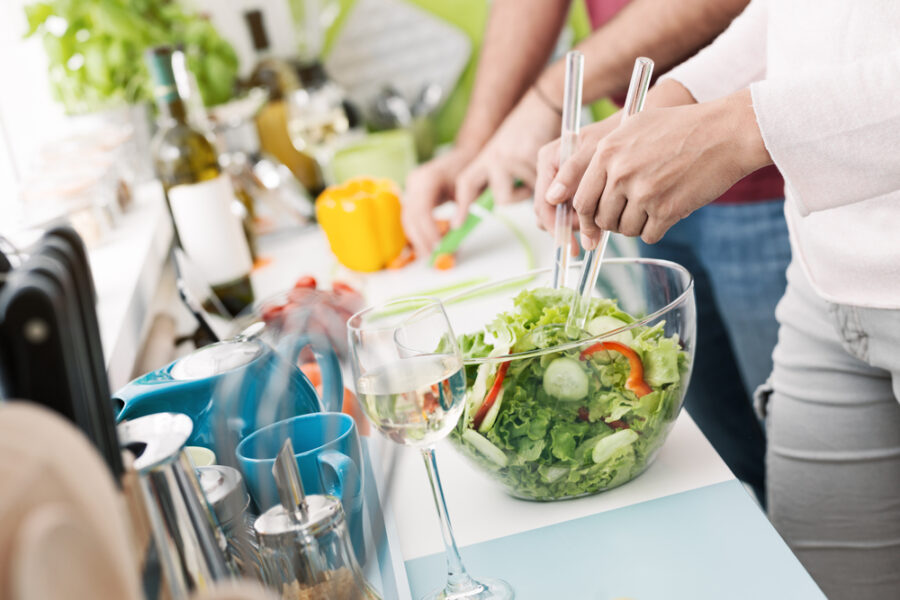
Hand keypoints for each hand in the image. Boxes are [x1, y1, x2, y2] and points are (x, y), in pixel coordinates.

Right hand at [403, 149, 474, 255]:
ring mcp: (411, 186)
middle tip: (433, 257)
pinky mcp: (413, 194)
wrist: (466, 153)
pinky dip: (419, 231)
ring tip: (430, 255)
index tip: (439, 248)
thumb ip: (464, 210)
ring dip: (418, 239)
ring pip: (408, 219)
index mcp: (428, 177)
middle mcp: (415, 181)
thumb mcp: (471, 188)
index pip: (422, 211)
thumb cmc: (470, 168)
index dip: (429, 232)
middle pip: (411, 217)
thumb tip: (457, 235)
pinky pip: (412, 216)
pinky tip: (428, 243)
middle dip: (421, 240)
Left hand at [453, 90, 560, 224]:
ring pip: (525, 193)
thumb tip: (500, 200)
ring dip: (534, 187)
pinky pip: (542, 185)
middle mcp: (495, 159)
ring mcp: (514, 160)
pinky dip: (549, 180)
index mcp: (485, 159)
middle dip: (515, 197)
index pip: (466, 184)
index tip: (457, 224)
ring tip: (537, 166)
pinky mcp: (534, 160)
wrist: (541, 106)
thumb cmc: (524, 130)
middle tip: (524, 186)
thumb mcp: (501, 151)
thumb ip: (498, 174)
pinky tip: (547, 162)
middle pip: (500, 199)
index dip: (462, 206)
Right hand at [533, 115, 619, 232]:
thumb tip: (552, 199)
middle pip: (548, 213)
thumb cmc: (614, 132)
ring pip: (560, 215)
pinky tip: (599, 223)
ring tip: (598, 228)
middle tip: (590, 238)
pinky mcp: (575, 188)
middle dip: (567, 228)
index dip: (555, 226)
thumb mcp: (594, 148)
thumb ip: (572, 172)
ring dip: (577, 226)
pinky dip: (584, 220)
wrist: (633, 127)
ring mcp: (563, 181)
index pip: (543, 203)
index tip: (569, 243)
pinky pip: (572, 211)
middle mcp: (552, 172)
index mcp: (549, 160)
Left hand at [545, 89, 770, 245]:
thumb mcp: (634, 126)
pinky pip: (648, 235)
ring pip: (623, 229)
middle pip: (599, 218)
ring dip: (635, 226)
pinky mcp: (666, 210)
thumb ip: (603, 154)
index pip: (580, 197)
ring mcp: (643, 192)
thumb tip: (563, 187)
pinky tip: (667, 212)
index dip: (582, 217)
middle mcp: (620, 172)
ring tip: (652, 207)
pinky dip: (656, 230)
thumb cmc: (681, 128)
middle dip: (609, 224)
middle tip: (625, 216)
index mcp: (607, 151)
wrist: (726, 132)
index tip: (586, 228)